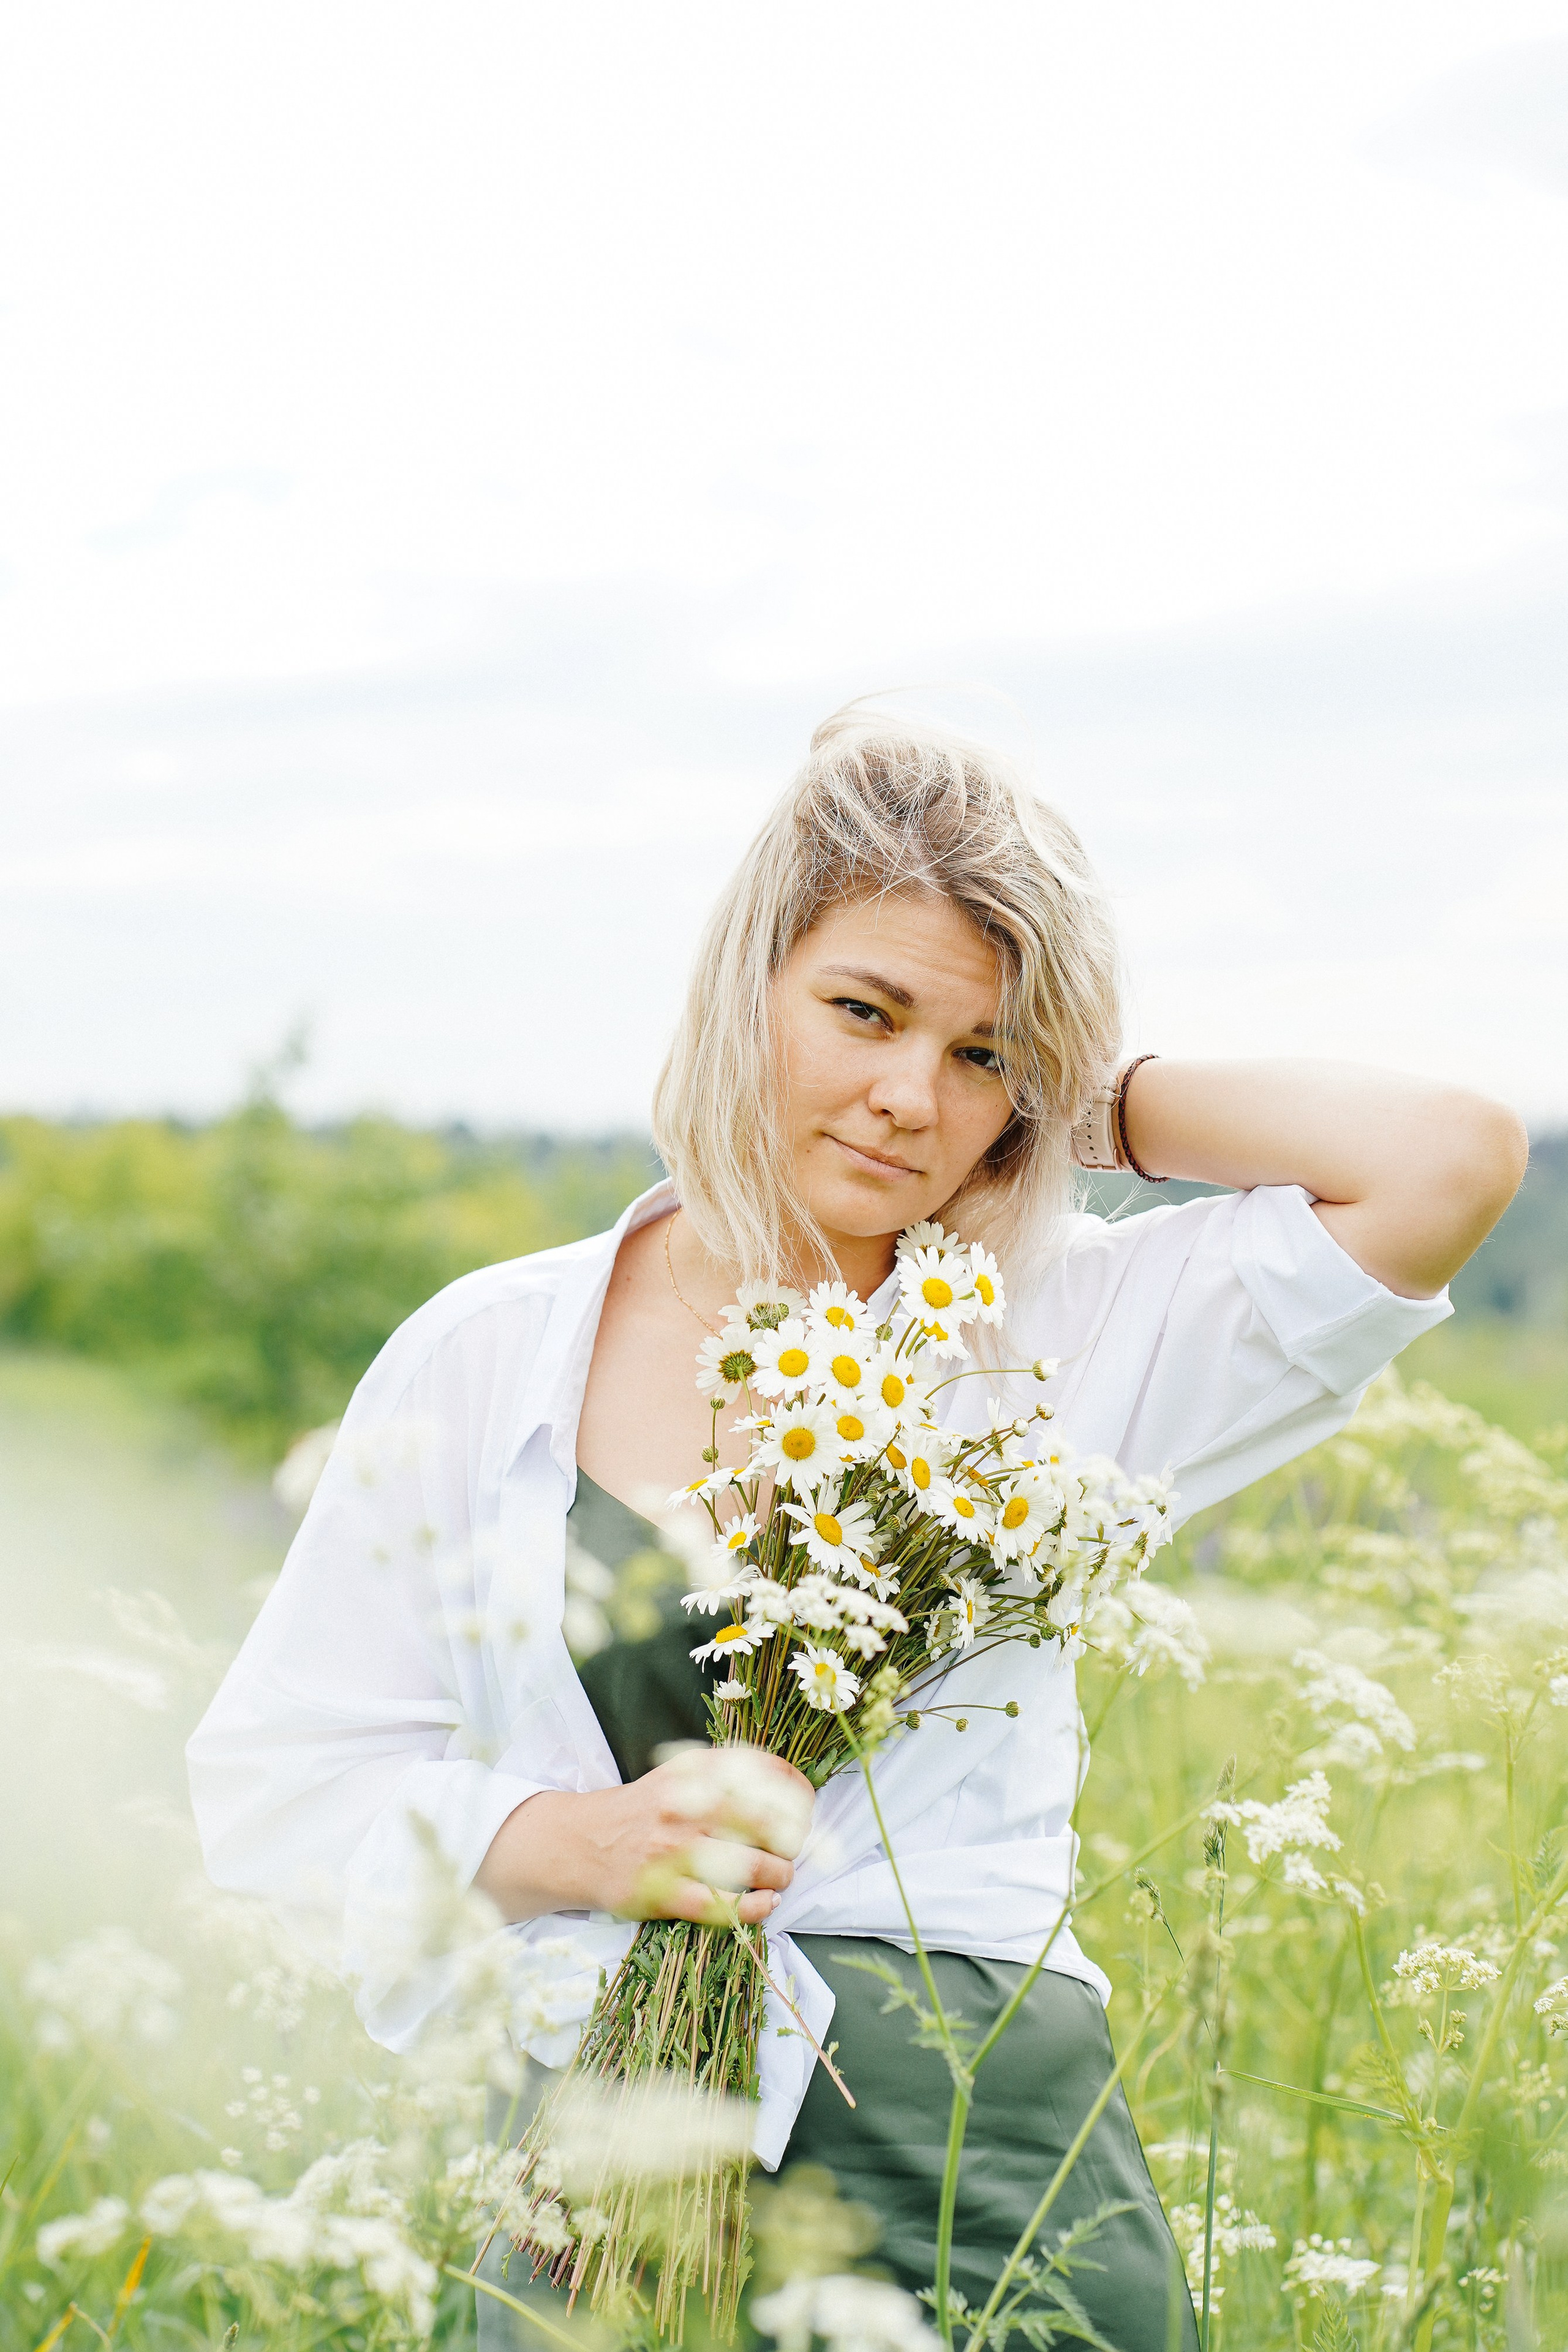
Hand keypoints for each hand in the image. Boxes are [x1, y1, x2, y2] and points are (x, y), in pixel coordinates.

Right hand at [474, 1750, 814, 1927]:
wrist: (580, 1843)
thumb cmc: (644, 1811)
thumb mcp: (681, 1776)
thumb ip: (727, 1776)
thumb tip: (789, 1789)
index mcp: (694, 1771)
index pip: (764, 1771)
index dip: (798, 1792)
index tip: (808, 1808)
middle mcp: (686, 1805)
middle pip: (767, 1822)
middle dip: (791, 1841)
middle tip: (791, 1851)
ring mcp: (673, 1850)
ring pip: (749, 1865)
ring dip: (778, 1875)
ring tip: (780, 1878)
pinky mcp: (661, 1892)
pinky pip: (720, 1906)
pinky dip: (752, 1908)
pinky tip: (764, 1905)